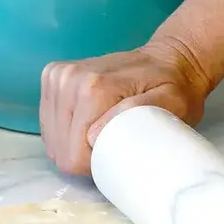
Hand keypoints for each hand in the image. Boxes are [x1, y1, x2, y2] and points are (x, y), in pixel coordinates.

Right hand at [39, 39, 210, 175]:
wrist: (168, 58)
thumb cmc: (175, 88)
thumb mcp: (171, 103)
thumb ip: (137, 114)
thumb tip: (93, 135)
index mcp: (92, 88)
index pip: (73, 154)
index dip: (94, 165)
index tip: (117, 155)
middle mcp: (68, 79)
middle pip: (60, 149)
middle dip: (83, 156)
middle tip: (112, 144)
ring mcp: (57, 76)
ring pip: (52, 139)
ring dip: (73, 144)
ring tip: (101, 133)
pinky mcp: (52, 76)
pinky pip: (48, 123)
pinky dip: (66, 131)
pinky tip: (87, 124)